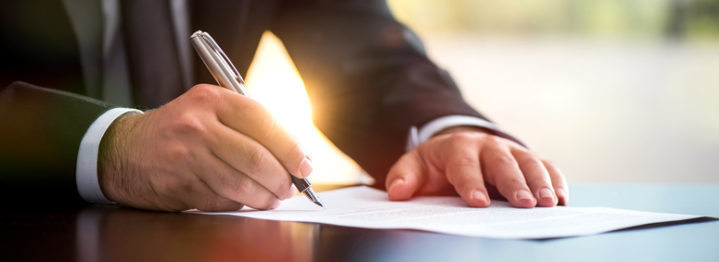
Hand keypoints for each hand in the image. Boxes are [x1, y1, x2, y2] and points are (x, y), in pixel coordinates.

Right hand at [98, 84, 312, 210]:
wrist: (122, 150)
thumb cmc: (177, 130)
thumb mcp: (207, 111)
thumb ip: (247, 125)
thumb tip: (294, 154)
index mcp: (211, 100)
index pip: (264, 122)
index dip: (291, 147)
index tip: (306, 164)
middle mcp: (198, 126)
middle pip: (257, 158)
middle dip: (283, 179)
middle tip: (292, 187)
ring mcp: (187, 156)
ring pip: (243, 184)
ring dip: (265, 197)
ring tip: (273, 198)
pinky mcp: (180, 185)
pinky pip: (223, 200)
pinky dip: (240, 204)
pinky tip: (245, 201)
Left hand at [385, 127, 567, 207]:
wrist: (456, 149)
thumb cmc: (435, 165)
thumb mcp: (414, 167)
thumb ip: (404, 177)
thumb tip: (397, 192)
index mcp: (457, 147)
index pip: (464, 165)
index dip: (470, 183)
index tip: (477, 203)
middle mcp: (487, 146)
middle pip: (503, 164)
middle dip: (514, 184)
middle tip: (525, 205)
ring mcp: (510, 151)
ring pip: (529, 163)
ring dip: (540, 183)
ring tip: (549, 203)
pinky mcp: (527, 159)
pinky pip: (546, 167)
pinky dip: (556, 180)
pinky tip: (562, 198)